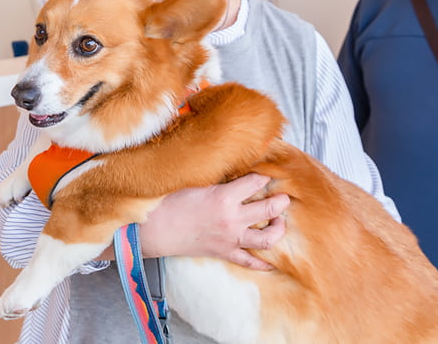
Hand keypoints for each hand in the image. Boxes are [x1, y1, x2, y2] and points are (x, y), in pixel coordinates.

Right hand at [140, 173, 289, 270]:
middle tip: (283, 197)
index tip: (265, 174)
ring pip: (267, 238)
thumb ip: (217, 180)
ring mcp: (230, 239)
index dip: (263, 176)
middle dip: (280, 201)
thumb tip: (232, 173)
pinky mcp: (224, 253)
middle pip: (269, 209)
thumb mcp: (195, 183)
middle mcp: (232, 219)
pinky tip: (271, 262)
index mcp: (225, 197)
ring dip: (278, 229)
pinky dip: (262, 264)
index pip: (256, 182)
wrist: (154, 229)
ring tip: (279, 221)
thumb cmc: (169, 202)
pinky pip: (249, 262)